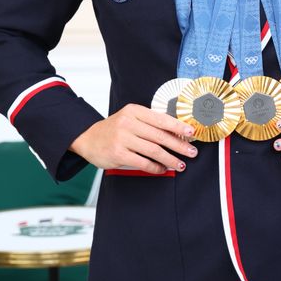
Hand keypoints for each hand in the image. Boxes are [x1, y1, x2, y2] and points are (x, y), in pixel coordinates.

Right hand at [69, 104, 196, 174]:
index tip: (191, 132)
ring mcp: (122, 139)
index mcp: (134, 111)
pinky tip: (162, 169)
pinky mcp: (118, 154)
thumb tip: (176, 133)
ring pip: (153, 150)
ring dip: (170, 159)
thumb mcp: (130, 118)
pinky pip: (143, 162)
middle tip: (191, 152)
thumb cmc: (114, 129)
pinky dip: (155, 167)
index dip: (178, 126)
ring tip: (180, 164)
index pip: (161, 119)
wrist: (88, 138)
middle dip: (179, 145)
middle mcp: (128, 123)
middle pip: (160, 136)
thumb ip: (149, 123)